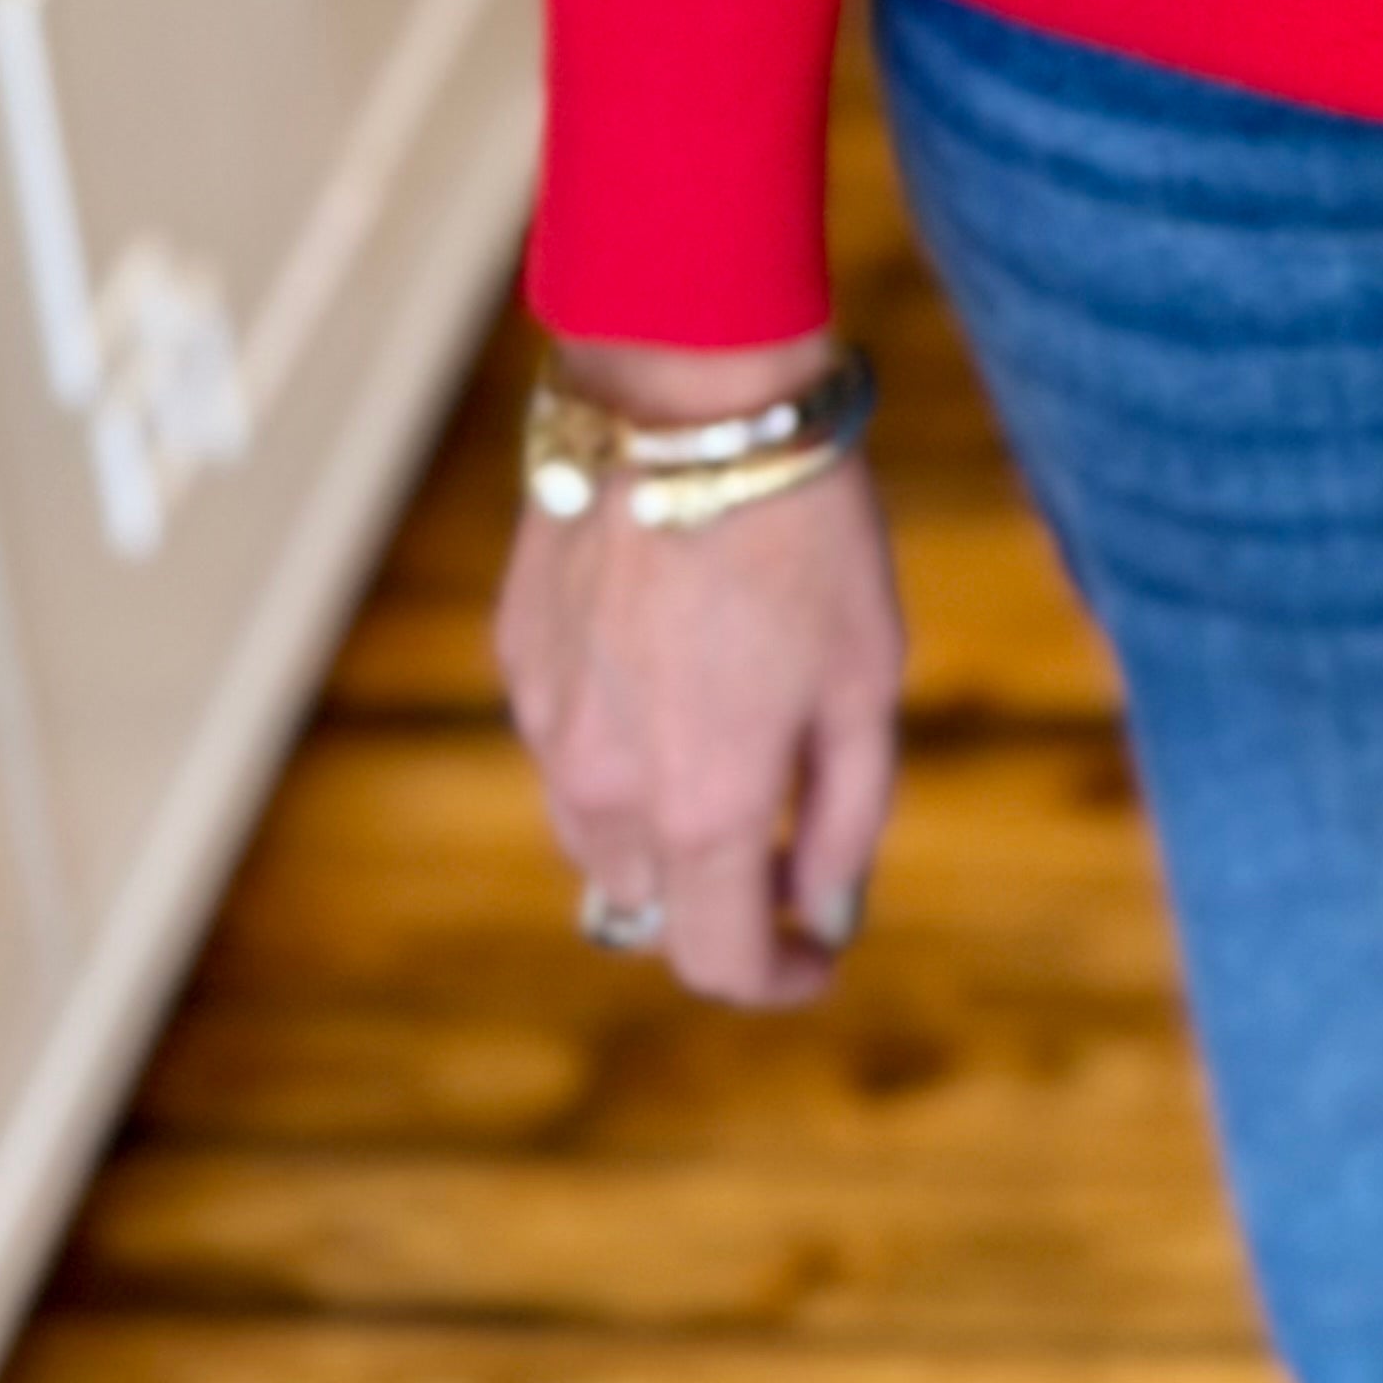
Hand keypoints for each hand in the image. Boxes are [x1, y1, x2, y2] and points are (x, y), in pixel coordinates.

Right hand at [496, 330, 905, 1008]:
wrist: (692, 405)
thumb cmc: (805, 537)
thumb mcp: (867, 683)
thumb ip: (848, 819)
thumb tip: (827, 914)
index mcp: (704, 808)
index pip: (716, 962)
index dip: (774, 977)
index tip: (815, 953)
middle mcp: (604, 787)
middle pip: (651, 903)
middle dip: (718, 893)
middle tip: (787, 830)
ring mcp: (546, 723)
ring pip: (592, 832)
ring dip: (656, 825)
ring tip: (728, 731)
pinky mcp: (516, 656)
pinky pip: (563, 740)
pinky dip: (613, 739)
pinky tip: (668, 658)